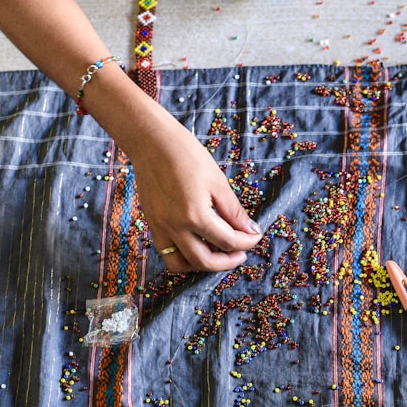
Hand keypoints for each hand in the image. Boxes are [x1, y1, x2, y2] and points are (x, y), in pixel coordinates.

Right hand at [125, 111, 263, 272]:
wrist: (151, 141)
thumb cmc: (186, 155)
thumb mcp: (217, 182)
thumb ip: (234, 211)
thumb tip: (250, 230)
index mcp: (195, 215)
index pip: (227, 241)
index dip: (247, 242)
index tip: (256, 237)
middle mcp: (175, 227)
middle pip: (205, 261)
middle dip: (227, 261)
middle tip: (241, 252)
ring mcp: (160, 228)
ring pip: (181, 265)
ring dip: (202, 265)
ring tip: (218, 252)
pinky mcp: (152, 225)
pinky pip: (167, 253)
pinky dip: (183, 257)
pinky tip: (198, 245)